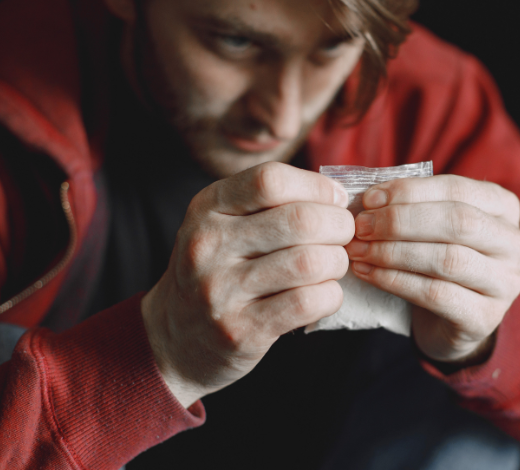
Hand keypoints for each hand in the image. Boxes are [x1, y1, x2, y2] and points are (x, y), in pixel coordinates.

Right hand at [141, 162, 353, 406]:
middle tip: (343, 236)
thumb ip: (272, 204)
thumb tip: (339, 196)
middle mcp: (209, 245)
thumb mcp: (225, 224)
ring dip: (337, 263)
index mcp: (208, 208)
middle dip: (339, 226)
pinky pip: (308, 302)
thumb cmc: (220, 271)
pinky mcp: (241, 330)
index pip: (271, 180)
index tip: (335, 200)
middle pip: (300, 220)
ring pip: (310, 262)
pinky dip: (331, 295)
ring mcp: (222, 290)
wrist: (176, 338)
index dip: (317, 187)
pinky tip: (324, 294)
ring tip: (332, 266)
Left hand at [345, 175, 519, 365]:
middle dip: (401, 221)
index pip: (457, 189)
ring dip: (394, 253)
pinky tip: (369, 274)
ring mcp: (505, 283)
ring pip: (448, 259)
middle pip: (457, 222)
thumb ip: (412, 206)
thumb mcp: (434, 226)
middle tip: (361, 227)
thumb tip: (367, 198)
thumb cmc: (439, 259)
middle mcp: (514, 243)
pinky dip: (396, 282)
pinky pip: (436, 295)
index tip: (369, 200)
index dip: (410, 192)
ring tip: (360, 251)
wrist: (453, 320)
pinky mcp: (485, 318)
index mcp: (504, 207)